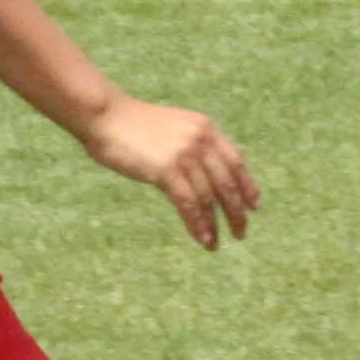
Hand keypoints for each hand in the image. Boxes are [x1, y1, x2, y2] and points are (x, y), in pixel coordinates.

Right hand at [79, 93, 258, 251]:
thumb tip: (201, 179)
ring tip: (215, 243)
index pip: (236, 161)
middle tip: (241, 232)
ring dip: (215, 224)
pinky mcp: (166, 169)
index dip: (247, 186)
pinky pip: (189, 203)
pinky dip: (197, 224)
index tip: (254, 206)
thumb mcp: (171, 130)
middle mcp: (200, 140)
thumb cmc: (131, 125)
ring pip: (209, 197)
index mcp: (205, 128)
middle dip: (237, 211)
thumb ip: (190, 148)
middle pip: (227, 183)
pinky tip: (202, 239)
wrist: (105, 116)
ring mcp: (184, 154)